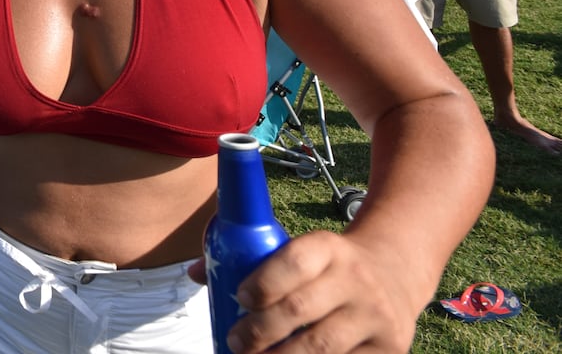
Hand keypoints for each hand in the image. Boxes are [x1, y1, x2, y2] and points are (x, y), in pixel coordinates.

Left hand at [227, 231, 420, 352]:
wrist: (395, 273)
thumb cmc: (327, 266)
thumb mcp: (301, 250)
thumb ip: (251, 258)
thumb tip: (196, 273)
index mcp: (328, 247)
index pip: (293, 262)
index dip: (263, 282)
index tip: (239, 298)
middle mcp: (356, 279)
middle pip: (299, 310)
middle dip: (259, 332)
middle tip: (236, 342)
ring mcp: (376, 316)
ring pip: (321, 346)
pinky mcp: (389, 348)